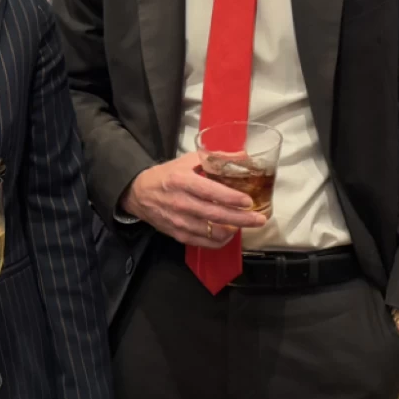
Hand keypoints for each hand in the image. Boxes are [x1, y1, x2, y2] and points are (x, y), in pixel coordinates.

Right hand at [122, 153, 266, 246]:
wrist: (138, 194)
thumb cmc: (165, 176)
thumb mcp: (185, 162)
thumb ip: (212, 159)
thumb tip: (240, 156)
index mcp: (181, 181)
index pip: (209, 192)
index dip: (231, 198)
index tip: (248, 201)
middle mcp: (179, 202)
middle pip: (215, 214)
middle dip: (241, 219)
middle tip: (259, 219)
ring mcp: (178, 221)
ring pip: (211, 232)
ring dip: (233, 230)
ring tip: (245, 225)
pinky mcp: (177, 234)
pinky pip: (203, 242)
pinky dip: (220, 240)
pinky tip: (229, 233)